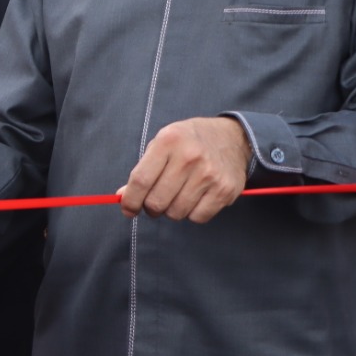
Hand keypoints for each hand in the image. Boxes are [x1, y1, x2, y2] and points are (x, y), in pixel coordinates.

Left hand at [118, 116, 250, 222]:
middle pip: (157, 201)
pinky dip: (192, 213)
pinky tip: (195, 197)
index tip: (127, 208)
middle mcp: (189, 157)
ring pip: (176, 213)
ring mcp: (209, 174)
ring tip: (177, 195)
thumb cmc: (189, 141)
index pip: (141, 180)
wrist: (232, 137)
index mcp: (169, 141)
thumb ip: (143, 169)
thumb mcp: (162, 143)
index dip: (130, 200)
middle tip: (155, 202)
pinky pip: (198, 217)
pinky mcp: (225, 190)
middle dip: (150, 208)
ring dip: (171, 210)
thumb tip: (124, 196)